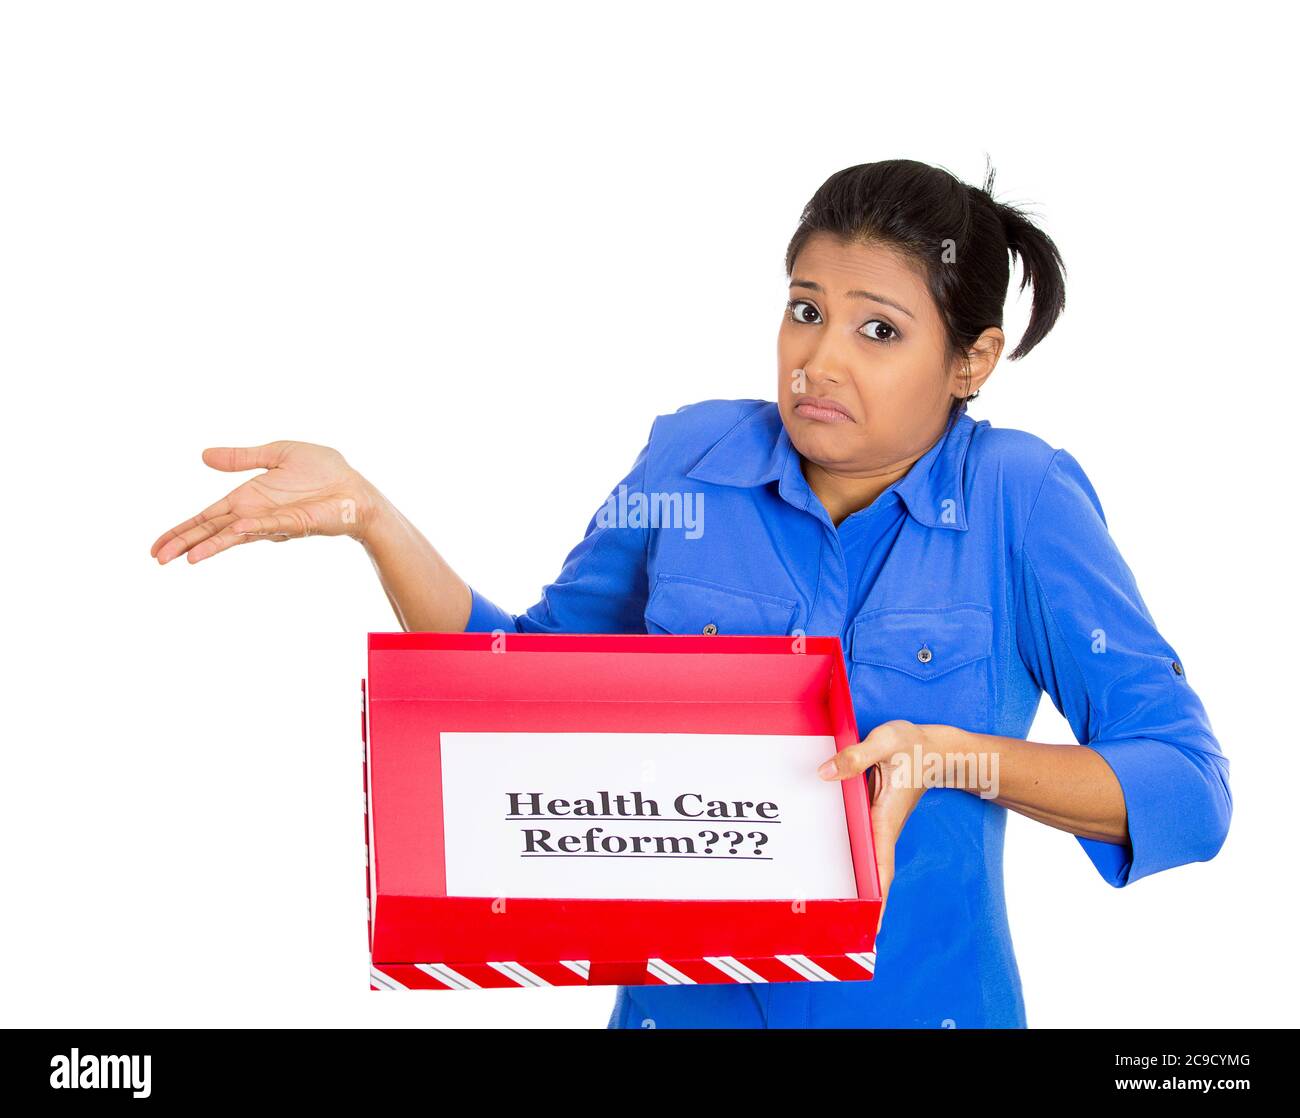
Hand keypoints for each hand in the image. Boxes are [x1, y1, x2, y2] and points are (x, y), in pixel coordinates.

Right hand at [151, 441, 379, 564]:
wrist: (355, 486)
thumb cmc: (323, 471)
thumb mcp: (277, 453)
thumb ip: (241, 457)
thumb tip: (203, 455)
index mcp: (247, 498)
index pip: (206, 518)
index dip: (182, 530)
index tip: (158, 547)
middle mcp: (254, 515)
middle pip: (212, 532)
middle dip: (185, 543)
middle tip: (158, 559)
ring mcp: (273, 522)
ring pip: (234, 536)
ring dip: (211, 545)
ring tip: (186, 558)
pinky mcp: (294, 523)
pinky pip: (268, 526)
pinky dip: (250, 528)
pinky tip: (231, 531)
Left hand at [818, 720, 948, 935]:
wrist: (939, 748)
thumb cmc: (915, 747)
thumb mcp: (886, 743)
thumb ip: (856, 757)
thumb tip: (824, 774)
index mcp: (885, 818)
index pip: (881, 868)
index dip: (877, 900)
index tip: (871, 929)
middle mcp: (883, 828)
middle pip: (873, 875)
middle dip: (862, 905)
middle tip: (841, 932)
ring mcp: (880, 824)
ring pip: (867, 862)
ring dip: (856, 885)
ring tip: (833, 912)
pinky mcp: (875, 816)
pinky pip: (864, 845)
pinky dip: (855, 862)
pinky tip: (837, 868)